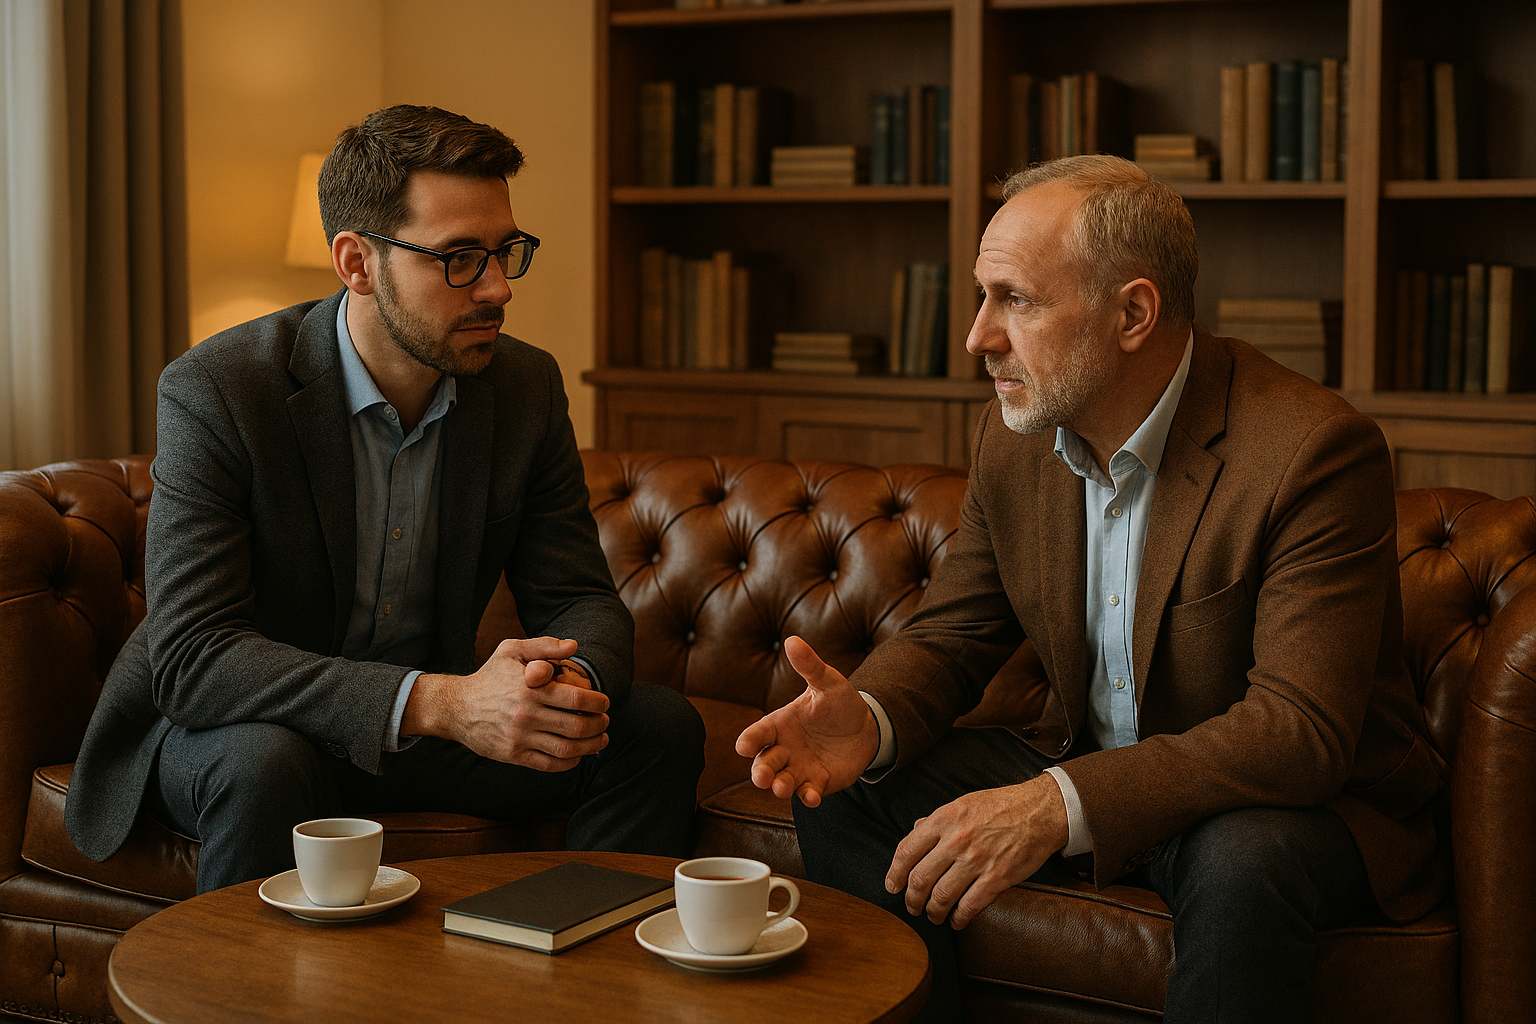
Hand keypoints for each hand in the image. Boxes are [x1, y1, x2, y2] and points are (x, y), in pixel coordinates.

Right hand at [405, 636, 609, 770]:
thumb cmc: (489, 676)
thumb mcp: (512, 650)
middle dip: (599, 725)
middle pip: (576, 726)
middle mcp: (526, 714)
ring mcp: (520, 737)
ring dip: (590, 746)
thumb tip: (574, 645)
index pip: (576, 698)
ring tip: (600, 740)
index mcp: (530, 688)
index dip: (597, 702)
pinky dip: (569, 762)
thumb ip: (544, 646)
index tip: (605, 703)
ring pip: (566, 749)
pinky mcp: (513, 755)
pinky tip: (578, 755)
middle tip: (606, 721)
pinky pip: (549, 764)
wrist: (456, 707)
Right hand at [734, 635, 879, 806]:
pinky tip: (812, 797)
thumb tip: (792, 640)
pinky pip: (808, 793)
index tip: (743, 746)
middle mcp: (784, 748)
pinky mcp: (816, 783)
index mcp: (780, 724)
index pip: (758, 733)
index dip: (749, 740)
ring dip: (779, 786)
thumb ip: (809, 666)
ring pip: (781, 781)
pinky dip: (808, 797)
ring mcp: (799, 768)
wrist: (865, 728)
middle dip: (760, 771)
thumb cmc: (839, 702)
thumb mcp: (827, 682)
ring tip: (782, 788)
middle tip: (762, 777)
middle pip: (764, 762)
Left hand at [887, 774, 1068, 928]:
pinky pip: (969, 906)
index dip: (895, 873)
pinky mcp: (997, 878)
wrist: (1040, 811)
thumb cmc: (1001, 806)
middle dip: (911, 899)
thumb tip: (915, 831)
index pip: (907, 851)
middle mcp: (956, 840)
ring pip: (941, 897)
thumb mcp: (962, 803)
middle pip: (920, 879)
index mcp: (944, 819)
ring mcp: (976, 861)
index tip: (892, 886)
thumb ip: (936, 820)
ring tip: (933, 916)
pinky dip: (958, 919)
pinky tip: (956, 921)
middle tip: (912, 906)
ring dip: (932, 912)